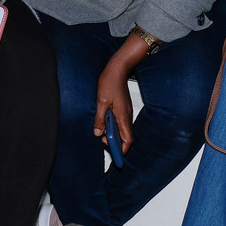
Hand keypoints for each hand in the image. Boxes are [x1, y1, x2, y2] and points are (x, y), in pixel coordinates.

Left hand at [94, 37, 147, 154]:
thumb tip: (98, 133)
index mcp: (123, 116)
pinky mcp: (123, 108)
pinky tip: (105, 122)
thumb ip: (100, 119)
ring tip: (102, 131)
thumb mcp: (101, 101)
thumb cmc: (109, 82)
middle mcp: (127, 116)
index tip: (116, 157)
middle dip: (115, 142)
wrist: (117, 68)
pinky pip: (120, 122)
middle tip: (102, 141)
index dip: (122, 150)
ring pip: (122, 129)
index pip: (127, 140)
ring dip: (113, 133)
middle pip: (125, 137)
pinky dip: (113, 126)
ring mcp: (126, 112)